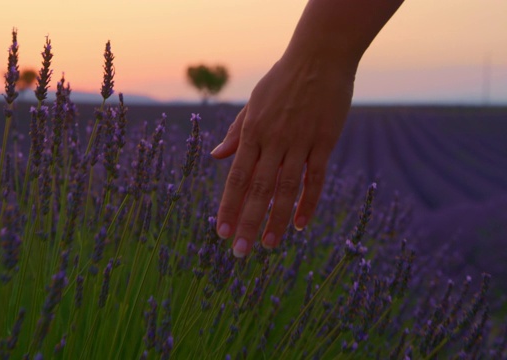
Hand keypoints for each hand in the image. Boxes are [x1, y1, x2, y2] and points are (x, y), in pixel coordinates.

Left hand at [211, 55, 355, 256]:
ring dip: (276, 220)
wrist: (319, 56)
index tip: (220, 231)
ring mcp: (299, 141)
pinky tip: (301, 225)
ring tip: (268, 246)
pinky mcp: (324, 140)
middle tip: (239, 252)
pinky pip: (315, 177)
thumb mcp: (253, 104)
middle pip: (257, 189)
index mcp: (252, 132)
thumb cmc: (282, 81)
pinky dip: (308, 202)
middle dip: (247, 222)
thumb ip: (236, 133)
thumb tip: (216, 156)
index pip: (236, 177)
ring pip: (285, 188)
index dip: (228, 206)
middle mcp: (272, 140)